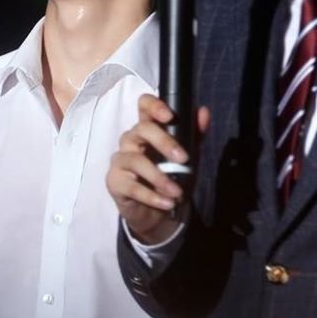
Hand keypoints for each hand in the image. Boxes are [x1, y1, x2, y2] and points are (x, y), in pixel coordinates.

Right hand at [106, 94, 209, 244]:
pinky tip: (167, 202)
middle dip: (164, 142)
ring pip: (136, 160)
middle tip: (183, 158)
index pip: (144, 106)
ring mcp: (120, 160)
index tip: (169, 116)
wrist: (157, 212)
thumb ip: (194, 134)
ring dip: (160, 177)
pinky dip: (152, 196)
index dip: (154, 106)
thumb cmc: (170, 177)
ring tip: (177, 192)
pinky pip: (132, 186)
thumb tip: (203, 111)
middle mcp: (131, 140)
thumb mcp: (187, 156)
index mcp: (148, 129)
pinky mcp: (114, 181)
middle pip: (141, 129)